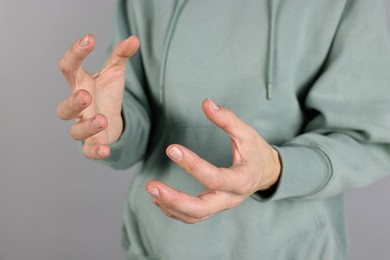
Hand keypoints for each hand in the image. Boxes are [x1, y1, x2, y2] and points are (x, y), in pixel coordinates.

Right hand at [56, 34, 139, 158]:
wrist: (113, 120)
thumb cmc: (107, 94)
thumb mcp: (114, 72)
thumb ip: (121, 56)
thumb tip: (134, 39)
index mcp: (79, 85)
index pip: (68, 67)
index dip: (75, 53)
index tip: (90, 38)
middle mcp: (78, 108)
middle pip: (64, 108)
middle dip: (73, 102)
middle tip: (86, 95)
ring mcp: (83, 127)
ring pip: (75, 131)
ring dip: (87, 127)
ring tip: (102, 119)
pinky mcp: (93, 143)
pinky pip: (89, 151)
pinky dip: (95, 151)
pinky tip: (106, 150)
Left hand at [146, 99, 280, 223]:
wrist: (266, 173)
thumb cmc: (256, 152)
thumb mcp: (247, 134)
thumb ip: (228, 119)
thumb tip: (206, 103)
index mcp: (241, 180)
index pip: (214, 178)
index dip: (192, 164)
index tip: (171, 148)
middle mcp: (231, 198)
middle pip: (201, 209)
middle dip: (174, 199)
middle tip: (151, 185)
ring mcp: (221, 206)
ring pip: (194, 216)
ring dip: (170, 206)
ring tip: (151, 190)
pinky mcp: (214, 207)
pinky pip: (192, 216)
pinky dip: (174, 211)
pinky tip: (158, 200)